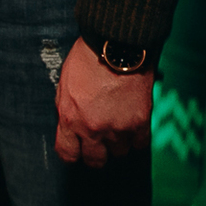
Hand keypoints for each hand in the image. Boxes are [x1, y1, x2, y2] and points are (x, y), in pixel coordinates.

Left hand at [53, 39, 153, 167]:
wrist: (116, 45)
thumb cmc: (88, 58)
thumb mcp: (65, 84)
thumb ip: (67, 108)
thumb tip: (70, 123)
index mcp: (70, 118)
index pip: (67, 153)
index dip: (73, 155)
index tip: (78, 152)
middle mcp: (92, 129)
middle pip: (95, 160)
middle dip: (97, 154)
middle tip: (100, 144)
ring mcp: (117, 129)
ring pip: (119, 153)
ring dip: (119, 143)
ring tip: (119, 127)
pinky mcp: (138, 123)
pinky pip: (140, 144)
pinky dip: (137, 138)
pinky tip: (134, 126)